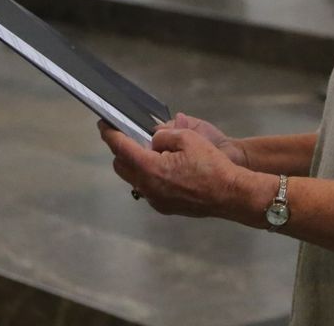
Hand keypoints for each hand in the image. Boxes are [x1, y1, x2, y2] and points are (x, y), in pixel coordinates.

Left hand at [99, 121, 248, 218]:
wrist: (230, 194)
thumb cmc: (211, 165)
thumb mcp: (188, 138)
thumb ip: (164, 135)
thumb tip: (154, 139)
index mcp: (150, 168)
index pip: (121, 148)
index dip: (110, 134)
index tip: (103, 125)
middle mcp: (147, 187)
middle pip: (121, 166)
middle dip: (121, 150)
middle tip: (131, 136)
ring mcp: (155, 200)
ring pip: (134, 179)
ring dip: (136, 164)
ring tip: (154, 153)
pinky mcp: (164, 207)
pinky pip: (148, 188)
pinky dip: (149, 176)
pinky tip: (166, 169)